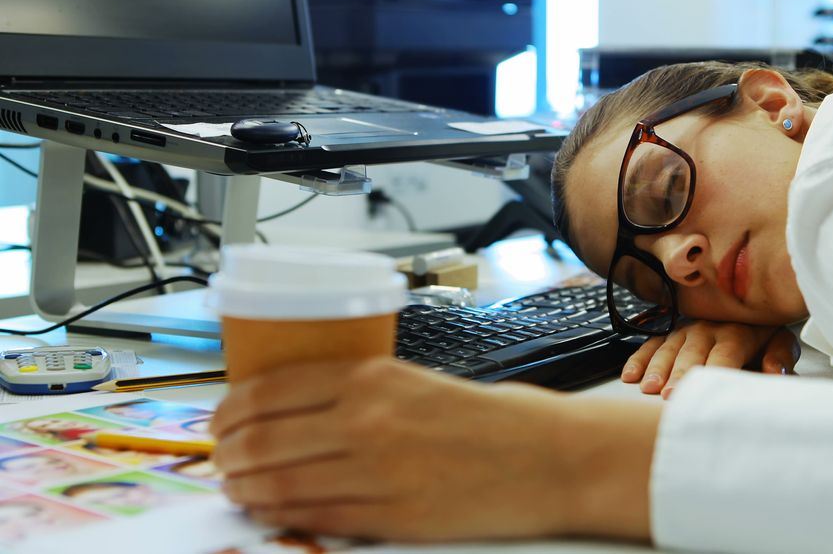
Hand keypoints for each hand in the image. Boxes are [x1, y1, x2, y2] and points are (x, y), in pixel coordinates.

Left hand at [210, 358, 659, 542]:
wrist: (552, 459)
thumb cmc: (495, 418)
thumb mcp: (420, 383)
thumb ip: (361, 391)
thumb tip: (296, 409)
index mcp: (377, 376)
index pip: (274, 389)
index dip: (231, 407)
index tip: (221, 418)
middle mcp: (369, 419)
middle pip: (265, 437)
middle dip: (229, 451)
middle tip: (220, 457)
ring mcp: (379, 470)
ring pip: (280, 480)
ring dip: (244, 486)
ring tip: (234, 486)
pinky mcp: (394, 515)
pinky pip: (315, 516)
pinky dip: (279, 514)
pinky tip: (266, 509)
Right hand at [621, 322, 799, 397]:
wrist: (749, 312)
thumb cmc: (764, 336)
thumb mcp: (781, 343)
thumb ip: (780, 358)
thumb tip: (774, 372)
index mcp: (737, 331)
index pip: (725, 352)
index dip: (714, 370)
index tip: (705, 390)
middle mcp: (708, 328)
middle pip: (692, 352)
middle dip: (680, 373)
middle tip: (668, 393)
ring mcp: (686, 330)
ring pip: (668, 348)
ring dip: (656, 367)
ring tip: (647, 387)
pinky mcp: (671, 335)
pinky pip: (651, 345)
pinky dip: (639, 359)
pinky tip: (630, 375)